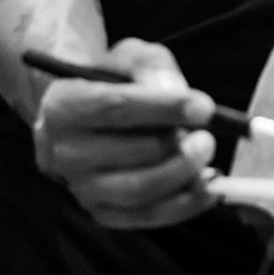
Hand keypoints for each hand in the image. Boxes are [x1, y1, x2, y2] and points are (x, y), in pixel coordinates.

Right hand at [31, 38, 218, 228]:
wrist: (90, 119)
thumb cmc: (116, 83)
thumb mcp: (130, 58)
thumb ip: (152, 68)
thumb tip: (179, 93)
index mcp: (64, 107)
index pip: (116, 108)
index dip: (165, 108)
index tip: (204, 108)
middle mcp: (65, 153)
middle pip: (133, 153)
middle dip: (180, 145)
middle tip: (209, 135)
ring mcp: (81, 188)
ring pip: (142, 190)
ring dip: (185, 173)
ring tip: (206, 151)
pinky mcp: (102, 213)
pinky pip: (149, 216)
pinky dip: (186, 203)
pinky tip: (207, 183)